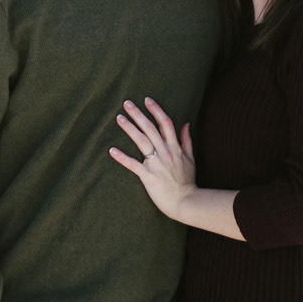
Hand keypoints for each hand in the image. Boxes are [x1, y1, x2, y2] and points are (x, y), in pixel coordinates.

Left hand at [109, 97, 196, 221]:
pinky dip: (122, 157)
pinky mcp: (148, 176)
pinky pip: (133, 164)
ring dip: (129, 128)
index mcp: (174, 147)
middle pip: (150, 128)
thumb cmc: (187, 181)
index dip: (156, 110)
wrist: (186, 202)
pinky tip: (112, 150)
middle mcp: (165, 152)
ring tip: (119, 118)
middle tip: (126, 103)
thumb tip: (186, 123)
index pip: (165, 123)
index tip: (146, 100)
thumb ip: (187, 140)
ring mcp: (156, 164)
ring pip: (141, 141)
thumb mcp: (190, 158)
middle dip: (138, 114)